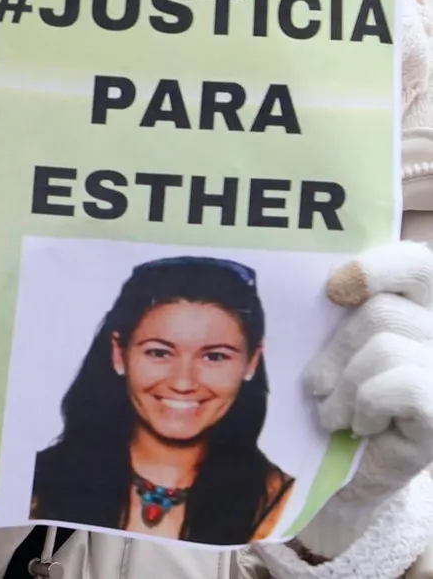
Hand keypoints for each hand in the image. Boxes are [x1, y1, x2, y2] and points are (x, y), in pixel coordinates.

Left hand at [284, 242, 432, 562]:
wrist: (345, 473)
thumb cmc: (336, 402)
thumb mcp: (334, 349)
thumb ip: (339, 313)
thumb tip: (332, 285)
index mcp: (418, 310)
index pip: (416, 264)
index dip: (379, 266)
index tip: (335, 290)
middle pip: (380, 312)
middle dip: (336, 350)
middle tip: (321, 385)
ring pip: (384, 349)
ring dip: (345, 387)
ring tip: (338, 413)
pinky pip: (398, 387)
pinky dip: (367, 408)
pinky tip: (364, 427)